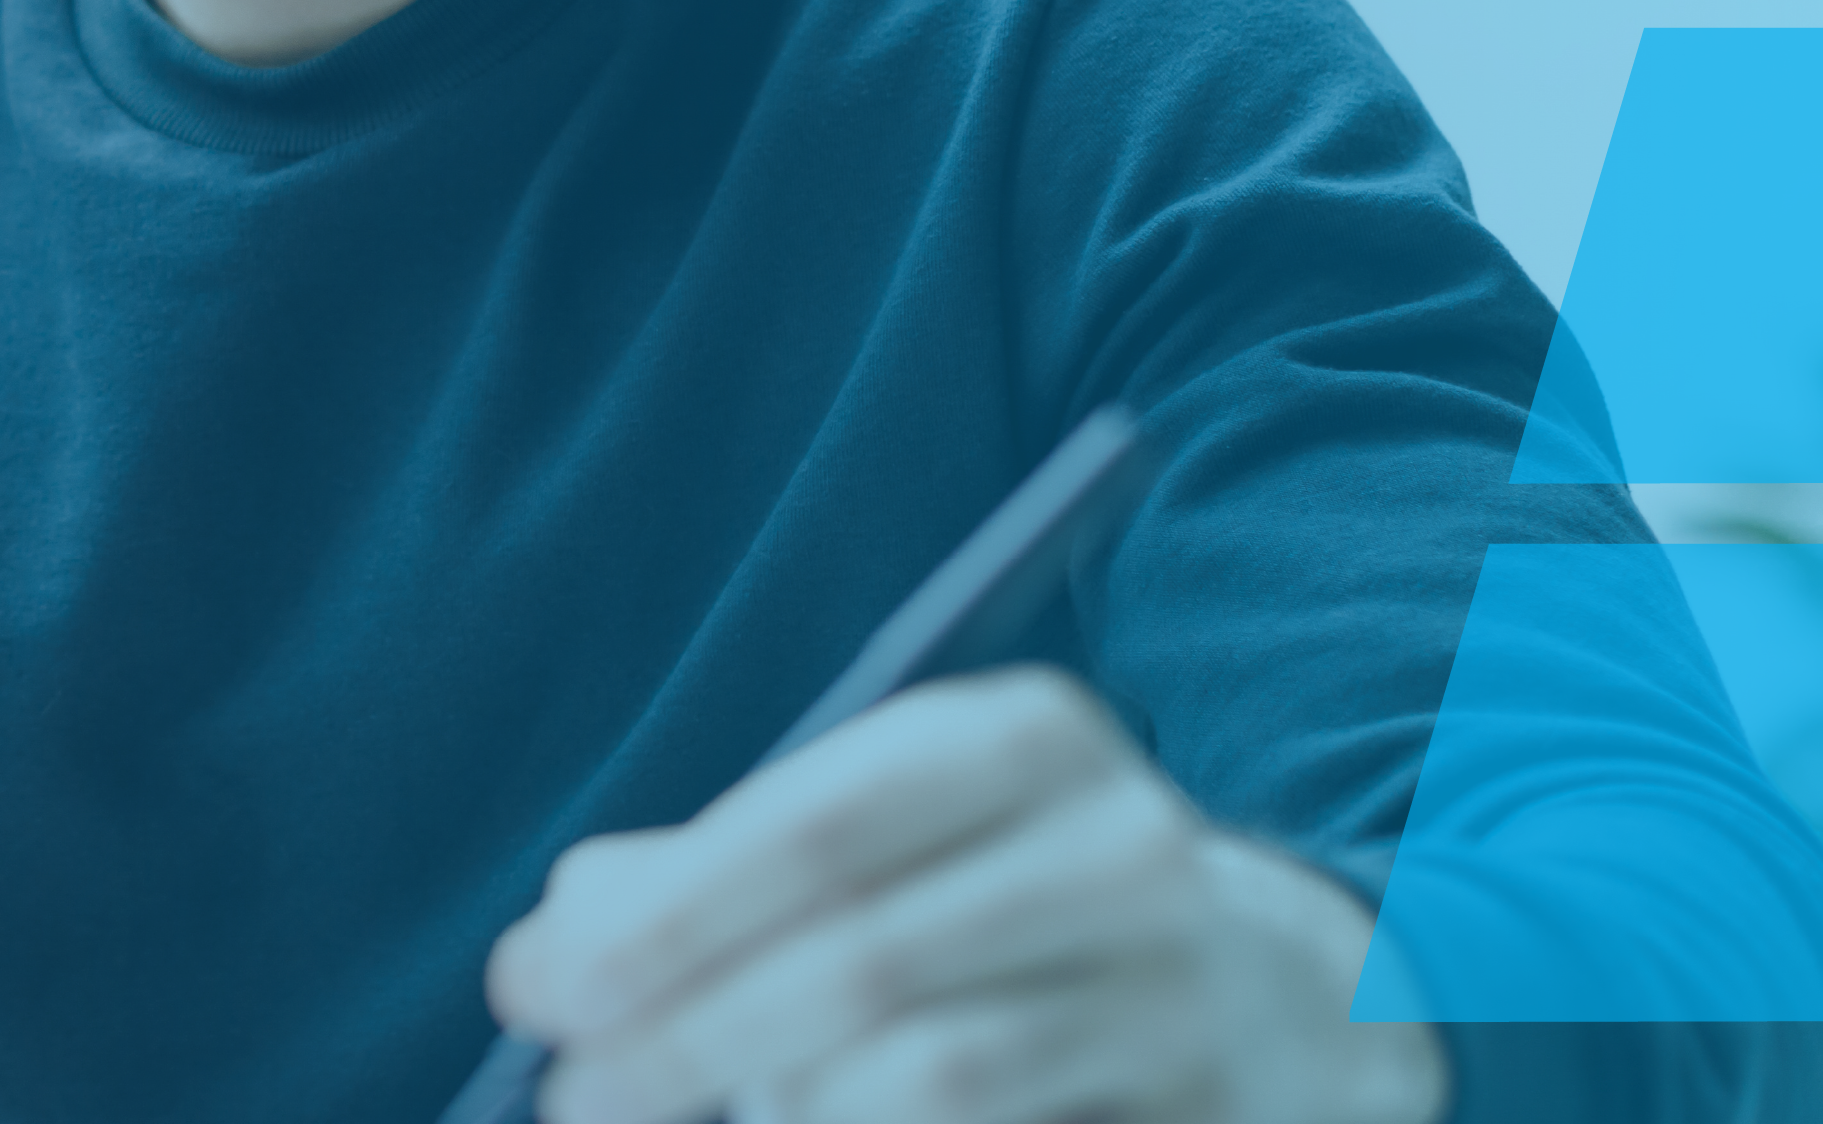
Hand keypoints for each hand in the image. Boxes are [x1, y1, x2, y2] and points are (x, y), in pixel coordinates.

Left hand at [484, 668, 1446, 1123]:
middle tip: (578, 1100)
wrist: (1283, 989)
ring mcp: (1182, 988)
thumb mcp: (875, 843)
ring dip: (779, 1114)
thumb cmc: (1003, 900)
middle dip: (689, 1039)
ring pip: (932, 1075)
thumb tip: (544, 952)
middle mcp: (1123, 844)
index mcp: (1021, 738)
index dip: (668, 917)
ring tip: (697, 1120)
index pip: (818, 827)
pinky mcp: (1214, 1107)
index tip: (539, 994)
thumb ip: (702, 878)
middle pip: (863, 958)